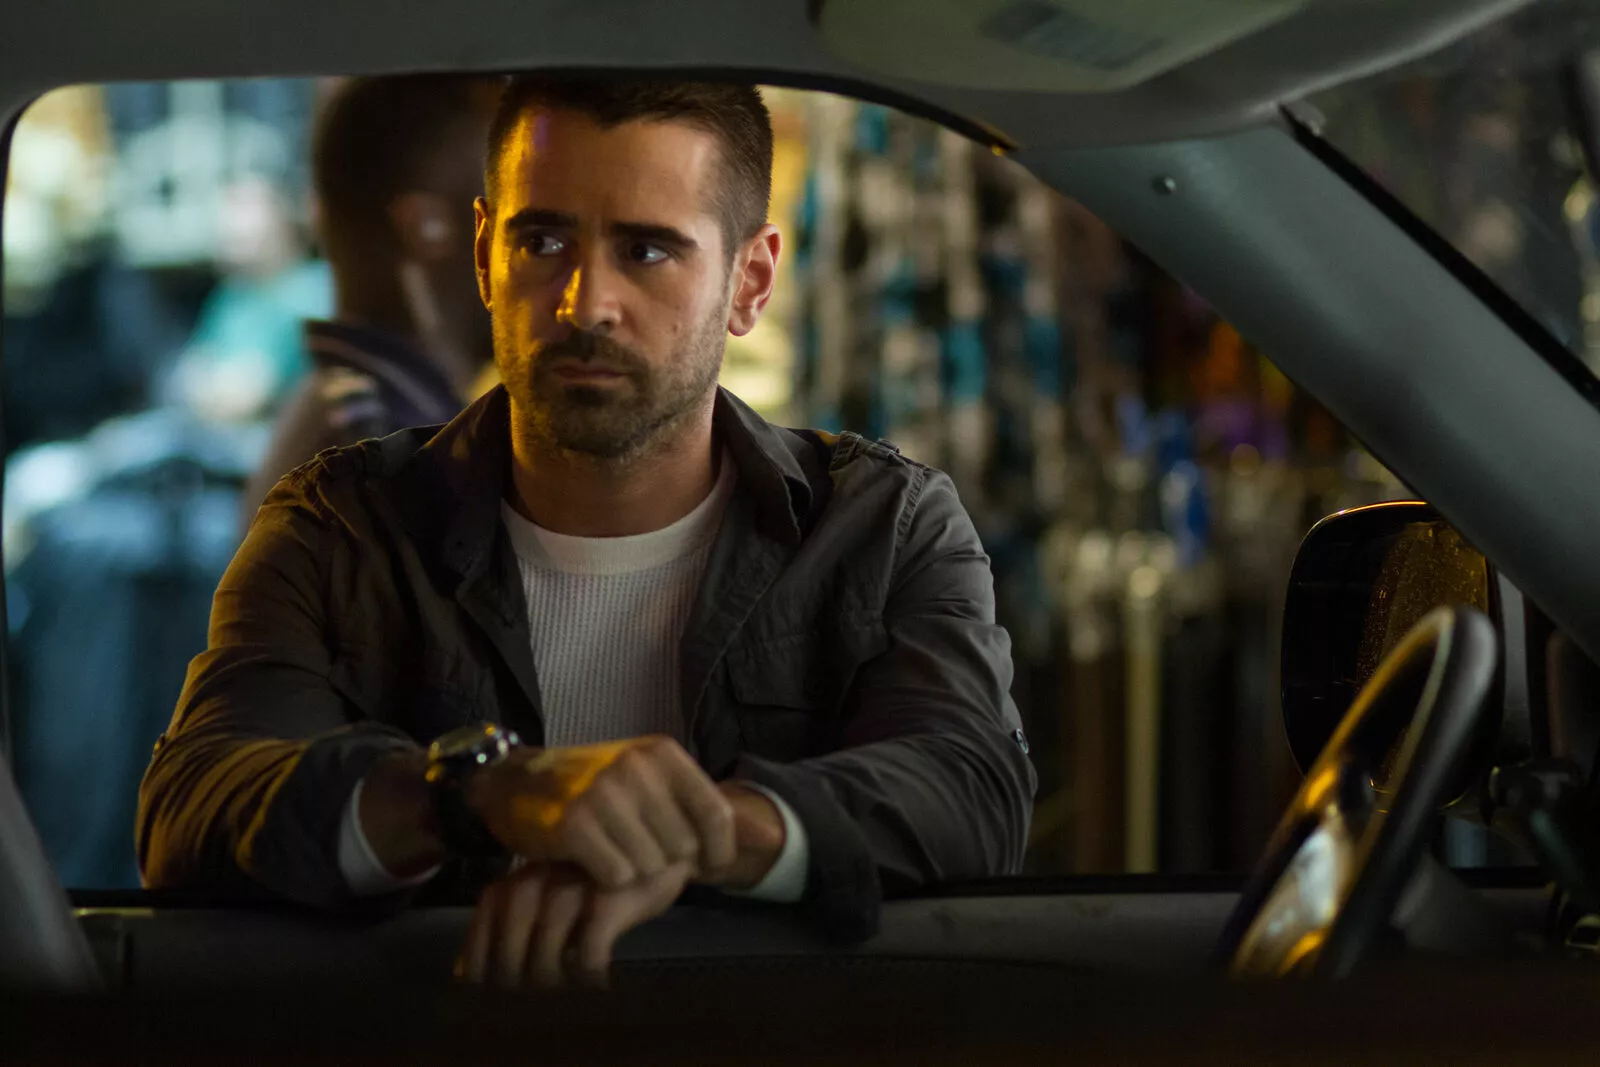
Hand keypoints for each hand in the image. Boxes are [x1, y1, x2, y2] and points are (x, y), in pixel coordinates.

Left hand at [458, 860, 690, 987]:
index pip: (486, 916)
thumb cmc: (599, 880)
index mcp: (521, 876)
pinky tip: (596, 981)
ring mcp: (577, 887)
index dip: (478, 957)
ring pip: (546, 947)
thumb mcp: (551, 892)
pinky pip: (590, 951)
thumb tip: (468, 972)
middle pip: (511, 938)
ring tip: (561, 989)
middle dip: (514, 975)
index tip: (482, 985)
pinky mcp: (613, 899)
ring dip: (548, 975)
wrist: (664, 850)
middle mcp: (542, 878)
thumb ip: (516, 921)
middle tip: (527, 995)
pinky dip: (588, 972)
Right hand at [467, 736, 735, 888]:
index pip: (716, 815)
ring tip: (611, 848)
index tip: (702, 865)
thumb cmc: (595, 787)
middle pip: (682, 848)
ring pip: (650, 866)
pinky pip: (617, 876)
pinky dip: (605, 877)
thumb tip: (771, 837)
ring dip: (632, 868)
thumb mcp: (654, 782)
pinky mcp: (574, 825)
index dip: (716, 851)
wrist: (516, 782)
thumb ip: (709, 810)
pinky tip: (590, 858)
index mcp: (662, 754)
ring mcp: (603, 794)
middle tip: (635, 845)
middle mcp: (636, 768)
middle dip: (663, 858)